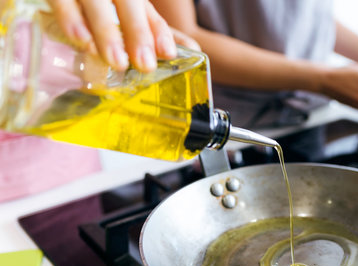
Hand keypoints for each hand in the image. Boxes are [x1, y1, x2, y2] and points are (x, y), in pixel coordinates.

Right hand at [47, 0, 197, 71]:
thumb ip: (152, 28)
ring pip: (95, 1)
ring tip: (117, 62)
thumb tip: (194, 49)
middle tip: (145, 64)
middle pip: (127, 1)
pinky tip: (81, 42)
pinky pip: (61, 0)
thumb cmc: (101, 3)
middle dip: (137, 32)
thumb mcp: (127, 10)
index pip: (145, 8)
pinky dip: (70, 19)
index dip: (157, 30)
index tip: (168, 54)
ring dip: (107, 31)